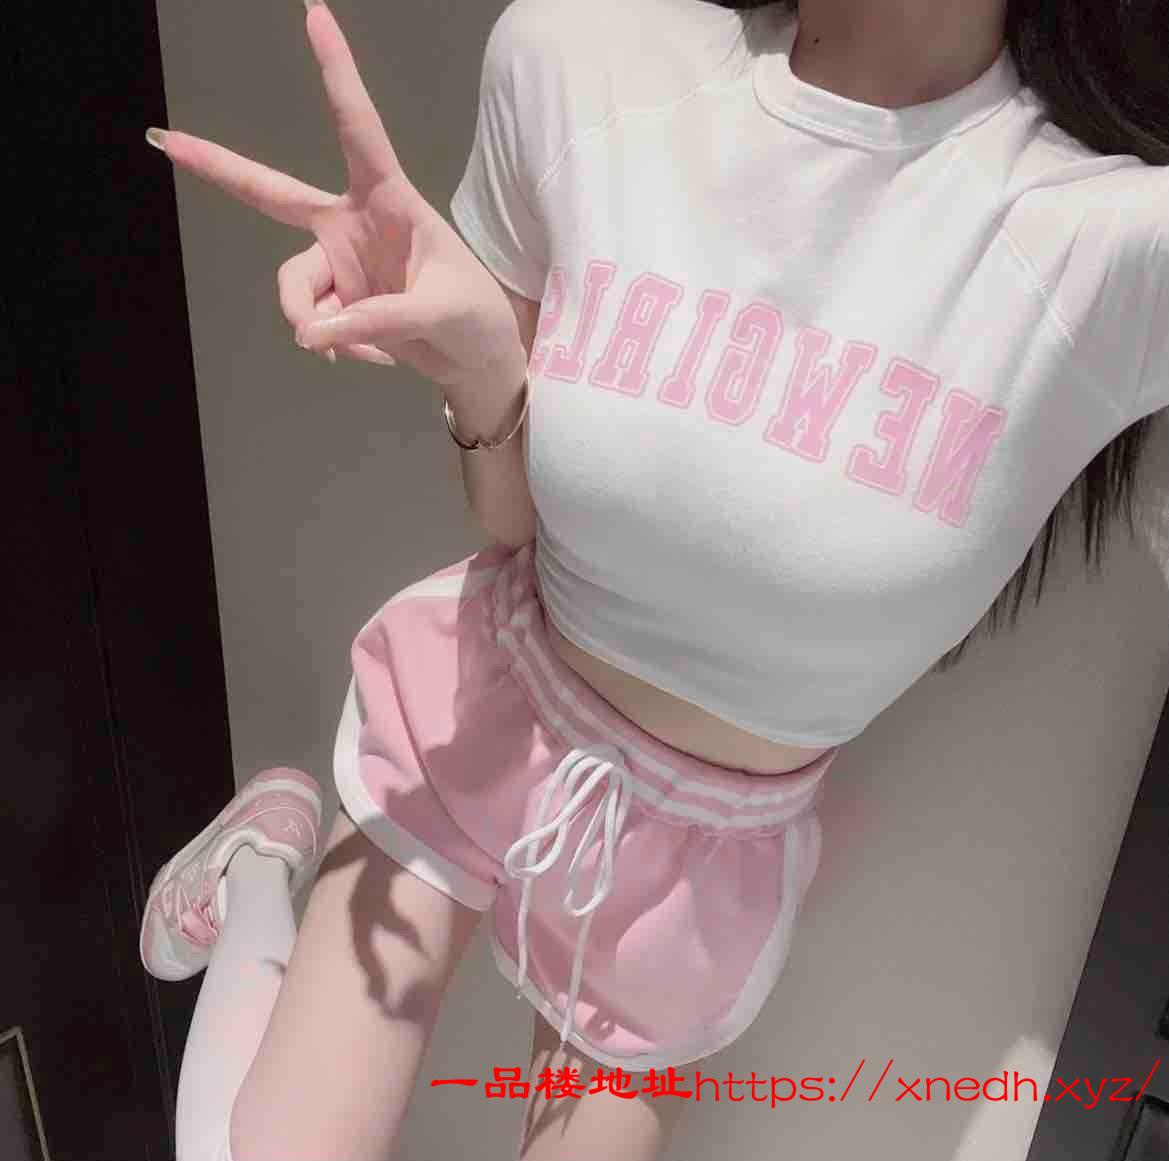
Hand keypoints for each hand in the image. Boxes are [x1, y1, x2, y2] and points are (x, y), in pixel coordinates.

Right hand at [147, 0, 526, 392]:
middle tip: (166, 140)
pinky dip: (336, 346)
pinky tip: (373, 356)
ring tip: (357, 348)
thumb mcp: (440, 311)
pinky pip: (312, 326)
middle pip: (272, 194)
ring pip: (292, 288)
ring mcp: (339, 266)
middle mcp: (352, 226)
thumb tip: (313, 335)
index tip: (315, 16)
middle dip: (219, 167)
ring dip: (314, 324)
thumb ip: (378, 320)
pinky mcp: (335, 306)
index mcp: (389, 201)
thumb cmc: (474, 317)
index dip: (337, 74)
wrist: (476, 361)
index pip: (359, 129)